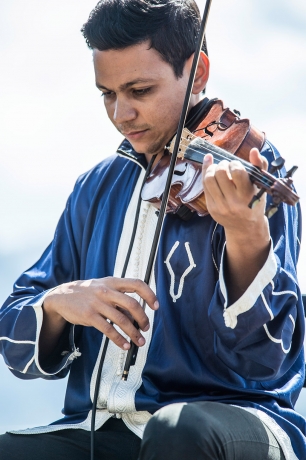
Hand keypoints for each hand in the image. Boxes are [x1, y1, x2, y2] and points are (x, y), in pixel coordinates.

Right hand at [43, 277, 158, 350]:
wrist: (62, 296)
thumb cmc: (88, 293)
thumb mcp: (104, 288)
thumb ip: (119, 298)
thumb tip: (137, 316)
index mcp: (113, 282)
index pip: (137, 284)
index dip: (149, 294)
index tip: (156, 306)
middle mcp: (107, 291)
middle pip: (132, 304)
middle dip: (143, 319)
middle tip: (146, 328)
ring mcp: (97, 303)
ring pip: (122, 320)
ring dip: (133, 333)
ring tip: (139, 341)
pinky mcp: (89, 315)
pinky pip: (108, 330)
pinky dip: (119, 339)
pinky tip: (124, 345)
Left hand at [202, 148, 270, 301]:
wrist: (245, 227)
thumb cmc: (255, 202)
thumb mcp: (261, 186)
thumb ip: (259, 166)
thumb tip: (253, 150)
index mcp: (248, 195)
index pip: (237, 172)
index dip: (234, 164)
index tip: (236, 165)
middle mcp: (233, 202)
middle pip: (220, 173)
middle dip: (222, 165)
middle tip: (226, 165)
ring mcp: (220, 206)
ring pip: (209, 179)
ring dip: (211, 169)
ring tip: (217, 168)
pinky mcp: (211, 208)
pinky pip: (204, 187)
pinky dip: (206, 176)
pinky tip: (210, 171)